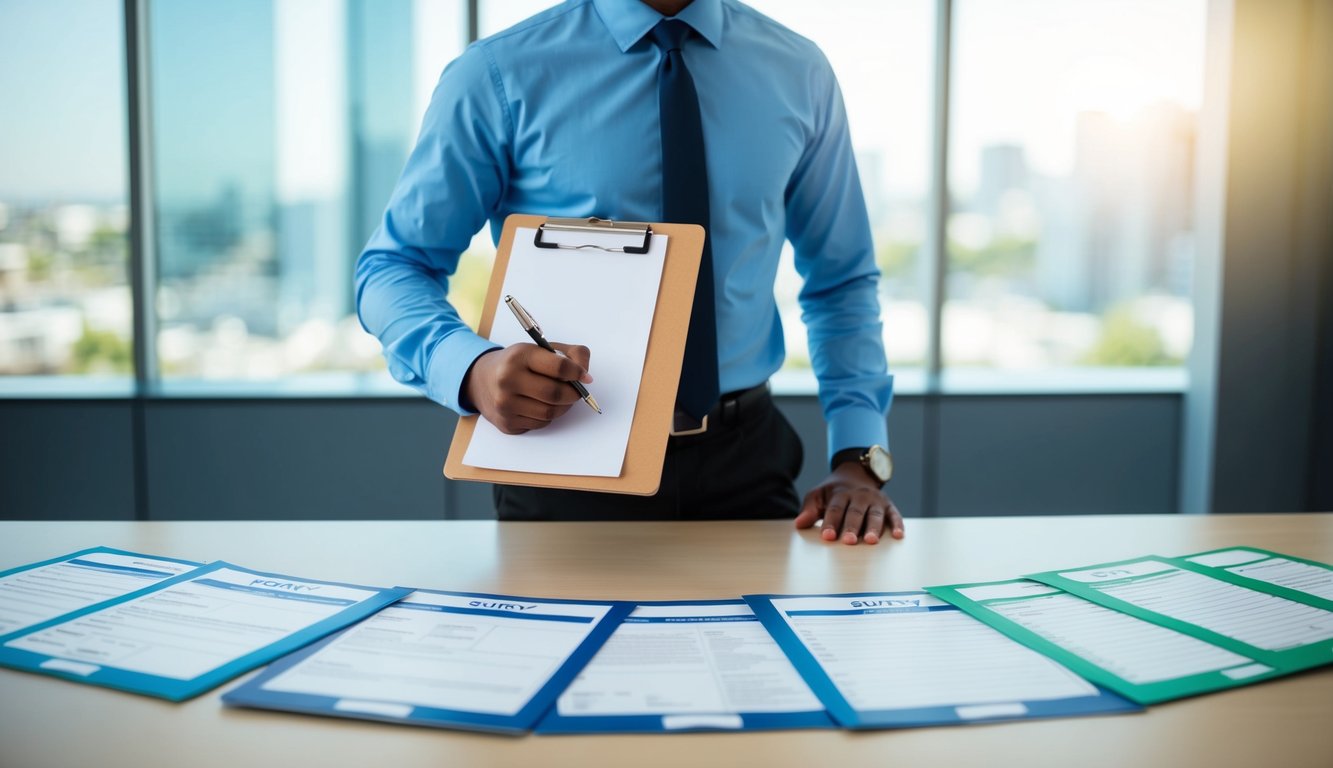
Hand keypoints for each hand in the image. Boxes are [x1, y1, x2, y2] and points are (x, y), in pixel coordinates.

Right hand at [462, 342, 591, 433]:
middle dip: (573, 394)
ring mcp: (504, 404)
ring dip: (563, 407)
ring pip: (550, 412)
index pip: (558, 367)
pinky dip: (548, 416)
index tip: (585, 376)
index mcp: (519, 356)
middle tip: (577, 391)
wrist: (481, 380)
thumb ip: (570, 355)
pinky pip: (540, 423)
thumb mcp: (540, 349)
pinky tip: (541, 405)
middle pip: (555, 394)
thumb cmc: (518, 364)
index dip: (577, 373)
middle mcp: (507, 380)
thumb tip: (586, 377)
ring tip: (561, 398)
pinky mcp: (506, 423)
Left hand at [794, 463, 904, 544]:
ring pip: (875, 515)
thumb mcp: (818, 495)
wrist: (855, 473)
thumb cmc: (834, 492)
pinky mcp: (888, 505)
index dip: (831, 523)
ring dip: (874, 528)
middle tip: (849, 541)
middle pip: (855, 513)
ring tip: (871, 541)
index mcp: (841, 494)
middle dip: (852, 527)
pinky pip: (894, 515)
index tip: (827, 536)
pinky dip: (897, 525)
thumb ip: (809, 509)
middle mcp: (860, 496)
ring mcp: (875, 501)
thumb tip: (799, 523)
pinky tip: (898, 535)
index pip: (835, 509)